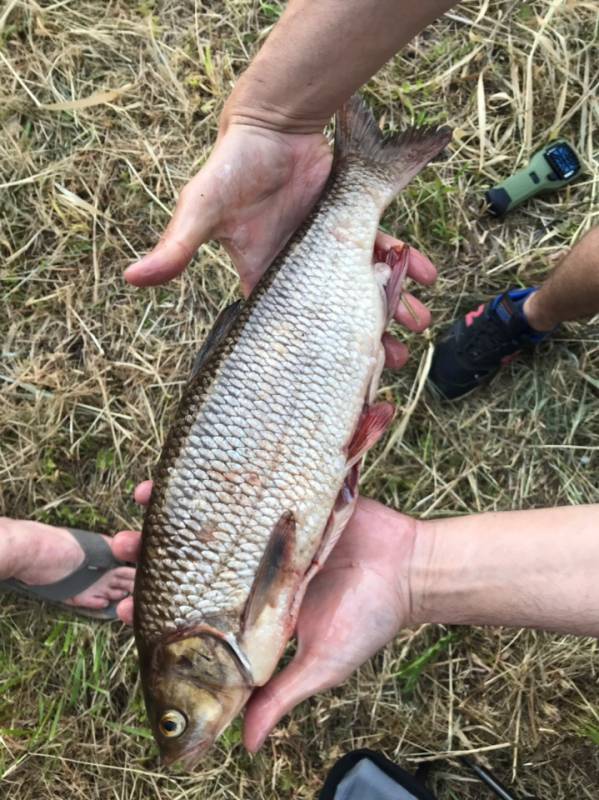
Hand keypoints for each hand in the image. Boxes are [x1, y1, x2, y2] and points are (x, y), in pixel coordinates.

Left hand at [123, 486, 415, 744]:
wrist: (410, 567)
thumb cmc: (369, 619)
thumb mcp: (322, 664)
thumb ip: (281, 697)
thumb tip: (243, 746)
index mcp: (255, 610)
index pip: (195, 614)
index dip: (157, 613)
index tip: (121, 609)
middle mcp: (254, 571)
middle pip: (193, 564)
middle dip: (153, 559)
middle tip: (117, 550)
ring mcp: (269, 534)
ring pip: (211, 523)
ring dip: (173, 515)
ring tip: (138, 501)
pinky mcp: (288, 501)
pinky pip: (246, 488)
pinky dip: (217, 480)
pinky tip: (188, 472)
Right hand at [124, 122, 436, 365]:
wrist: (271, 123)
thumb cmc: (233, 167)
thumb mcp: (203, 208)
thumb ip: (178, 246)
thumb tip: (131, 278)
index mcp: (267, 278)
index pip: (290, 329)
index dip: (312, 356)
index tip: (333, 377)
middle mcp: (303, 271)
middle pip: (339, 316)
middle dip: (366, 339)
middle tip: (394, 360)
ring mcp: (332, 249)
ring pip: (369, 287)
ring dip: (395, 306)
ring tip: (418, 325)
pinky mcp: (355, 222)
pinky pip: (388, 248)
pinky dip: (410, 261)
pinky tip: (428, 275)